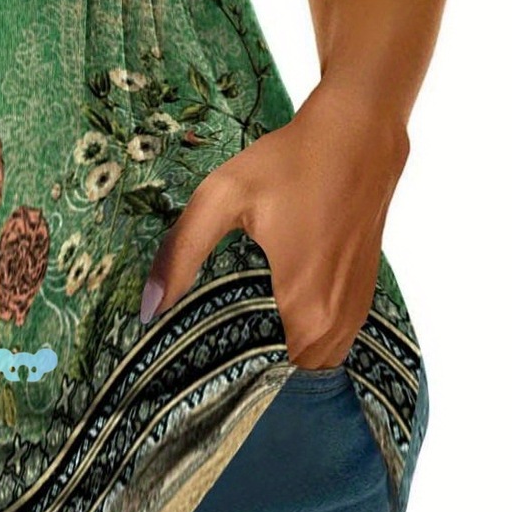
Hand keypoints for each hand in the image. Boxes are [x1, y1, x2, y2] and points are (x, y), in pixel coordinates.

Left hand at [136, 81, 409, 368]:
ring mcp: (355, 314)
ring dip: (276, 357)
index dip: (224, 376)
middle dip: (246, 369)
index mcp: (303, 308)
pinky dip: (300, 340)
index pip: (259, 376)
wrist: (358, 135)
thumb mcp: (221, 198)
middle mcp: (335, 323)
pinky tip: (268, 317)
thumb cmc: (288, 162)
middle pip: (283, 375)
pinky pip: (328, 343)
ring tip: (233, 338)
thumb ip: (180, 254)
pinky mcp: (363, 300)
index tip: (192, 368)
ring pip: (309, 363)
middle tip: (204, 354)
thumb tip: (148, 310)